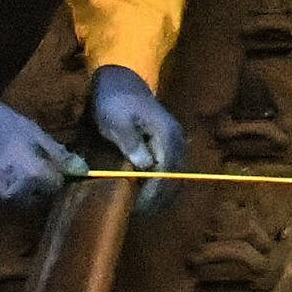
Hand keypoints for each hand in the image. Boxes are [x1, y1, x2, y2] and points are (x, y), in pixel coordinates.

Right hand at [0, 90, 81, 211]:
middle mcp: (14, 195)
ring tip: (3, 169)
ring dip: (14, 191)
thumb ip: (55, 153)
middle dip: (35, 186)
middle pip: (35, 199)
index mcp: (32, 175)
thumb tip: (80, 169)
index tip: (47, 166)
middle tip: (24, 166)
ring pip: (12, 203)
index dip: (53, 175)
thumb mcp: (29, 129)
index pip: (55, 186)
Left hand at [88, 66, 184, 214]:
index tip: (138, 207)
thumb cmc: (114, 100)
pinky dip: (163, 183)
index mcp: (166, 133)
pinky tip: (149, 192)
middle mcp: (177, 138)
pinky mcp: (169, 141)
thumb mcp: (116, 120)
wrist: (120, 78)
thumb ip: (132, 143)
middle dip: (160, 198)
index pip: (166, 171)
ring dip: (163, 192)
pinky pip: (171, 167)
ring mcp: (175, 139)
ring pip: (176, 174)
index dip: (154, 192)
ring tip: (145, 208)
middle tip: (141, 213)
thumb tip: (145, 167)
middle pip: (176, 176)